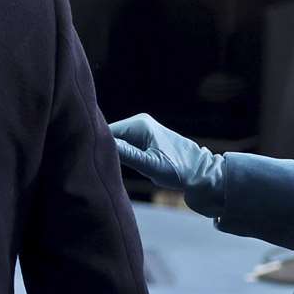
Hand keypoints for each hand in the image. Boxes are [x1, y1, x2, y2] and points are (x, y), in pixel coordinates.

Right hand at [108, 114, 224, 217]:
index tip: (93, 161)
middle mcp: (139, 121)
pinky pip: (124, 144)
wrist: (200, 172)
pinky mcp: (143, 137)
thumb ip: (126, 154)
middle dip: (106, 150)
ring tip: (114, 168)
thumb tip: (104, 146)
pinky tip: (125, 165)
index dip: (98, 145)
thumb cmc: (178, 169)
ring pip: (116, 140)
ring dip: (114, 154)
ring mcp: (141, 128)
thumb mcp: (149, 165)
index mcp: (139, 124)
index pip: (106, 131)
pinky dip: (121, 154)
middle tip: (103, 168)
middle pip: (110, 135)